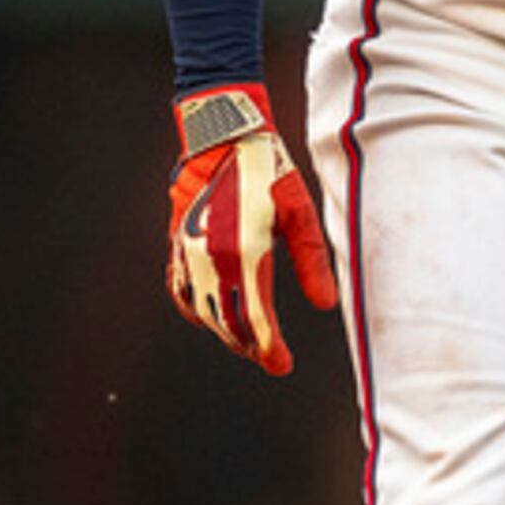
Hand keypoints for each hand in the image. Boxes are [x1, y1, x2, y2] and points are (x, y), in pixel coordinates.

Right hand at [164, 83, 338, 375]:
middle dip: (250, 345)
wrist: (222, 138)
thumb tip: (326, 306)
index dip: (269, 349)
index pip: (256, 318)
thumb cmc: (269, 171)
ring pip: (203, 310)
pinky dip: (196, 309)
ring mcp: (188, 253)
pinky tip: (212, 316)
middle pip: (228, 321)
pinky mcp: (177, 245)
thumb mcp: (300, 214)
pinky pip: (181, 290)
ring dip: (225, 331)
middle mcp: (211, 259)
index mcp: (245, 253)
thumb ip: (312, 262)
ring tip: (249, 342)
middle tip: (272, 358)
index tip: (281, 366)